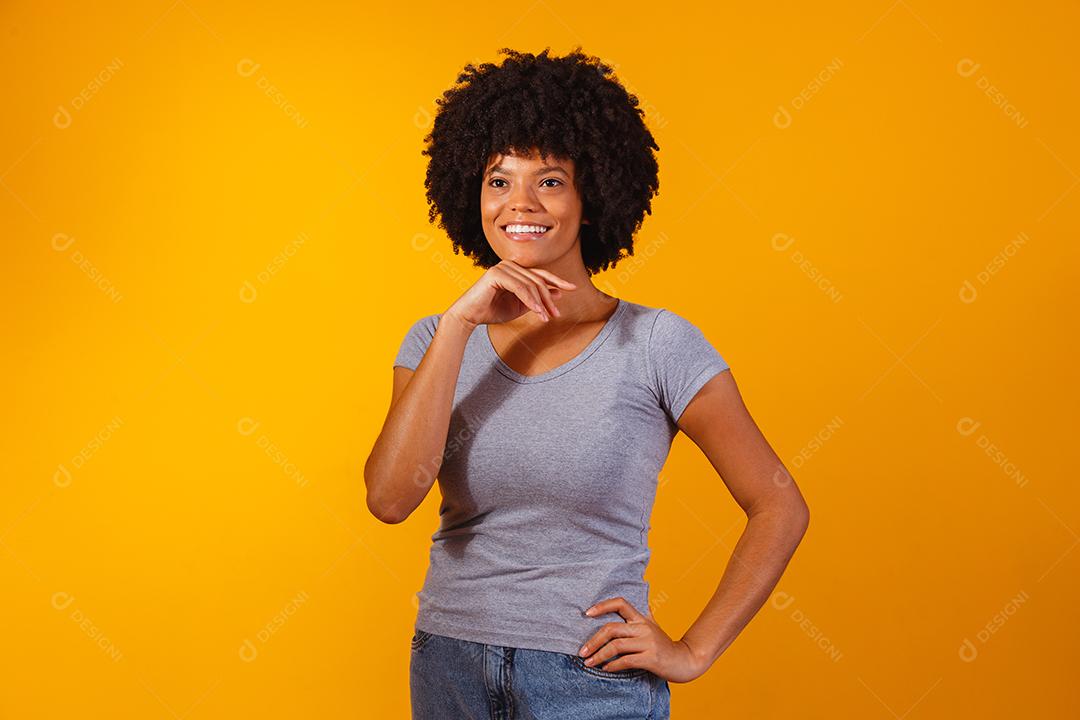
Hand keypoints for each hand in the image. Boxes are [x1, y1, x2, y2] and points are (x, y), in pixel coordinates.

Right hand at [443, 259, 576, 328]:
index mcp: (515, 269)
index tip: (572, 288)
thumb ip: (537, 299)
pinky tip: (538, 313)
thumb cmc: (492, 311)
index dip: (557, 280)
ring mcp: (502, 267)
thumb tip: (558, 293)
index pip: (540, 274)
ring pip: (530, 285)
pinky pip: (520, 288)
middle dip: (549, 298)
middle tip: (556, 314)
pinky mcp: (496, 274)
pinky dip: (531, 301)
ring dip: (541, 303)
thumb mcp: (520, 306)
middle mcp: (509, 265)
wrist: (469, 316)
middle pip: (538, 280)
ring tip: (546, 318)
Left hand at [578, 596, 704, 682]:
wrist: (686, 660)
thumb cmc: (664, 646)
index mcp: (641, 619)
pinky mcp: (651, 658)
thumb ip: (636, 621)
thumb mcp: (651, 628)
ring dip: (599, 655)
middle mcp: (644, 628)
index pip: (620, 603)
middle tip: (582, 651)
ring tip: (589, 663)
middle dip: (593, 641)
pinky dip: (613, 666)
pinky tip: (605, 669)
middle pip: (612, 628)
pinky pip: (626, 661)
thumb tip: (616, 612)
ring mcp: (648, 643)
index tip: (587, 613)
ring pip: (616, 646)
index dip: (602, 606)